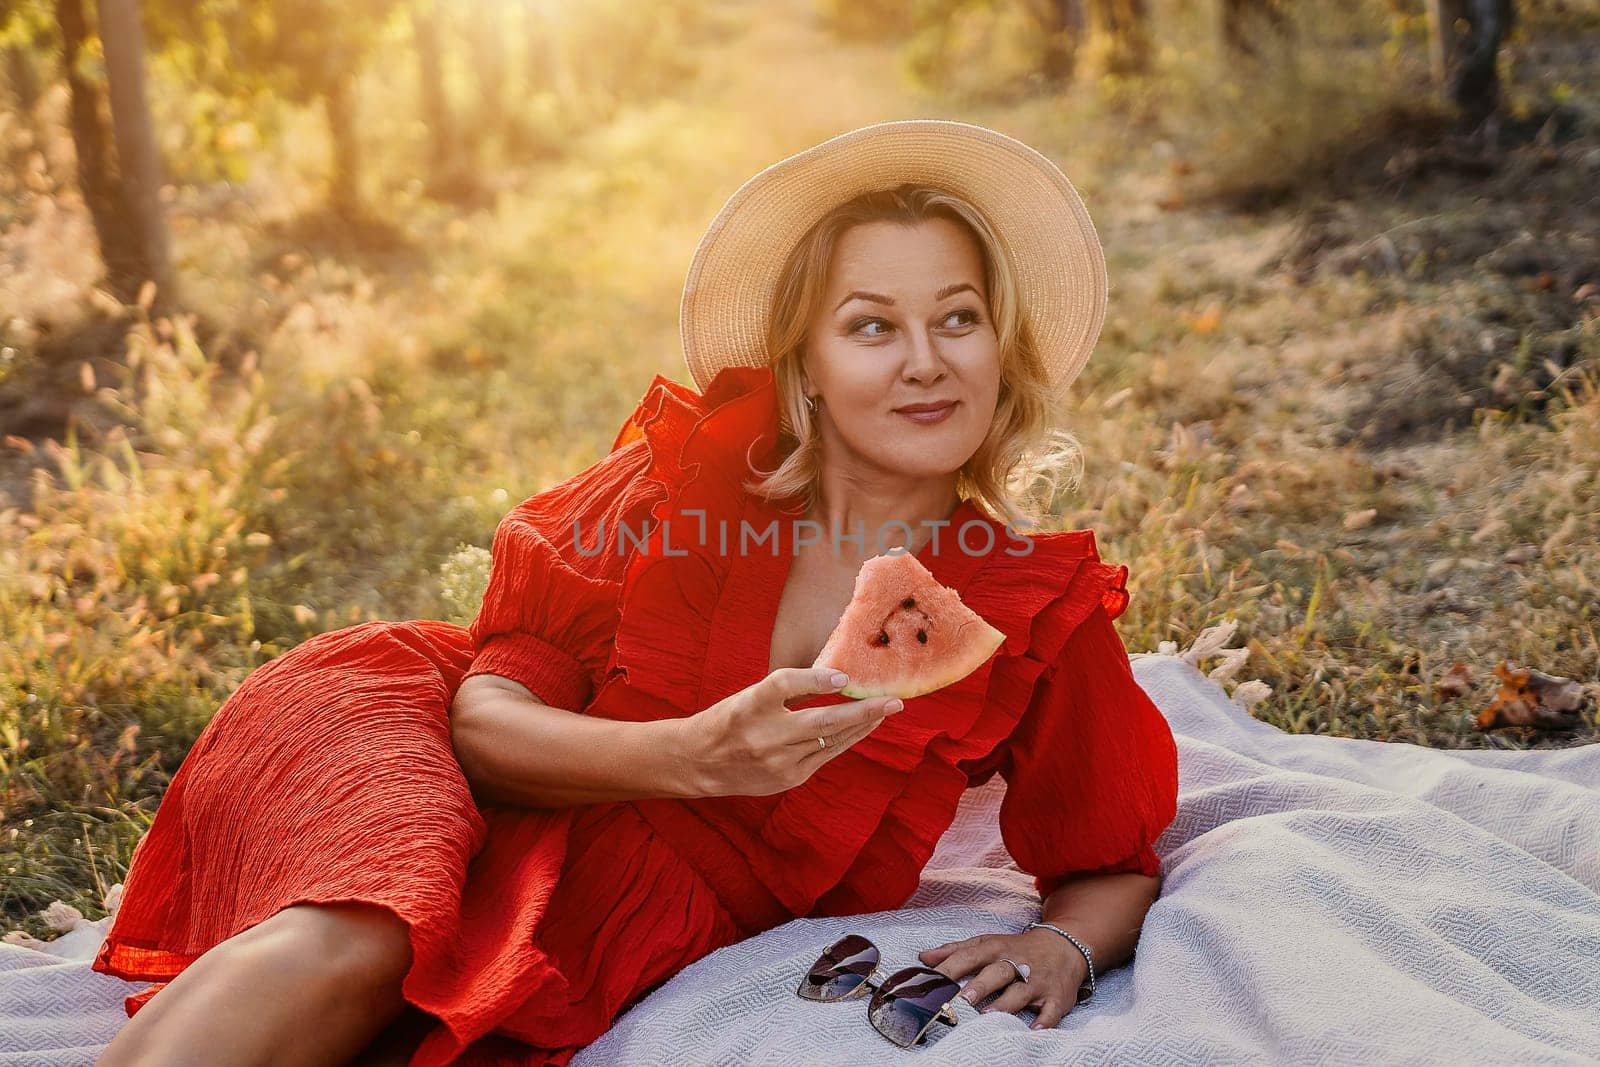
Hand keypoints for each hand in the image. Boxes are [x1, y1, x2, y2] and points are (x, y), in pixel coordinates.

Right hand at [672, 667, 904, 797]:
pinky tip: (859, 729)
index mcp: (750, 705)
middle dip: (864, 711)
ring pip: (831, 741)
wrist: (698, 762)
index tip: (844, 675)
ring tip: (884, 712)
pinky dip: (844, 740)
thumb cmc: (728, 720)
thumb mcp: (750, 696)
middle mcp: (765, 736)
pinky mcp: (787, 780)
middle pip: (823, 720)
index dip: (818, 678)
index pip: (787, 683)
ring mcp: (778, 763)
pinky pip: (824, 756)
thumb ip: (790, 688)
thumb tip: (838, 679)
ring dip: (862, 726)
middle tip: (894, 701)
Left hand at [919, 929, 1086, 1030]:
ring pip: (1020, 993)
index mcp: (996, 949)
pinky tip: (1033, 1031)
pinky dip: (1044, 1021)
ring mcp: (1037, 981)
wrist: (1064, 946)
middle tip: (962, 1000)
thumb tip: (924, 958)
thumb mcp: (987, 943)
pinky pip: (1051, 1010)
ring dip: (1005, 1004)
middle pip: (996, 973)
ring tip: (988, 1016)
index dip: (951, 968)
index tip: (933, 981)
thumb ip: (956, 951)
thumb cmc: (1017, 949)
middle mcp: (1016, 964)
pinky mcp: (1055, 997)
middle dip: (979, 986)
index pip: (969, 956)